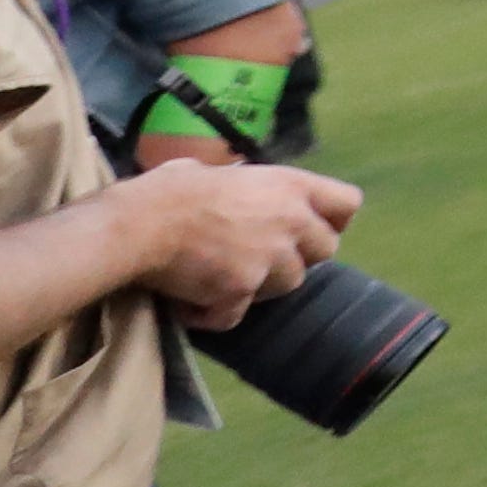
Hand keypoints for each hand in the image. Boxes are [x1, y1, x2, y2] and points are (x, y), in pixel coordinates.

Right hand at [123, 162, 361, 333]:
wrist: (139, 225)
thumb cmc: (170, 190)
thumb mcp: (217, 172)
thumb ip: (244, 186)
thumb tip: (236, 187)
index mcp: (289, 185)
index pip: (347, 203)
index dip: (333, 218)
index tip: (312, 227)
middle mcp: (290, 221)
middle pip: (326, 250)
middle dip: (297, 257)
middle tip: (260, 256)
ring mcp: (270, 259)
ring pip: (287, 285)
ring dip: (260, 285)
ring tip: (221, 275)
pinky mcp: (242, 290)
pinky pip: (236, 315)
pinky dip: (213, 314)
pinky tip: (190, 303)